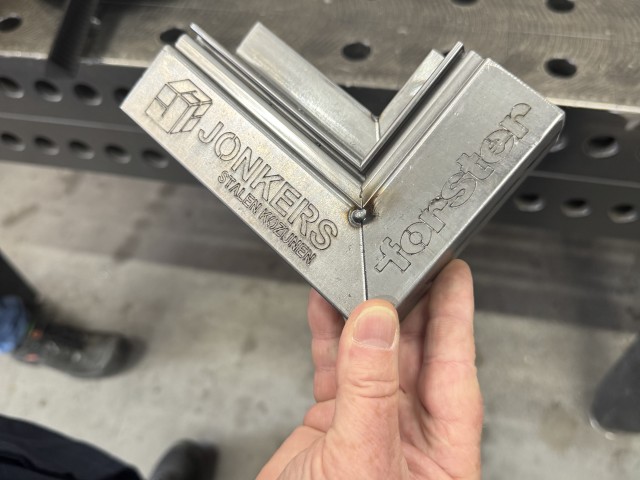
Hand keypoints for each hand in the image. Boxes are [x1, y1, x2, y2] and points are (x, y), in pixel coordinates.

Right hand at [258, 259, 481, 479]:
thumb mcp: (362, 460)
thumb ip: (370, 389)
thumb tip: (376, 325)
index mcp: (442, 451)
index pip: (457, 371)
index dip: (456, 318)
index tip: (454, 275)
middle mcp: (409, 432)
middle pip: (414, 354)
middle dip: (406, 306)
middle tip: (402, 262)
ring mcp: (370, 423)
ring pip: (371, 354)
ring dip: (363, 315)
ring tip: (361, 274)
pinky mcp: (333, 421)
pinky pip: (333, 365)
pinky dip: (326, 335)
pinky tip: (324, 308)